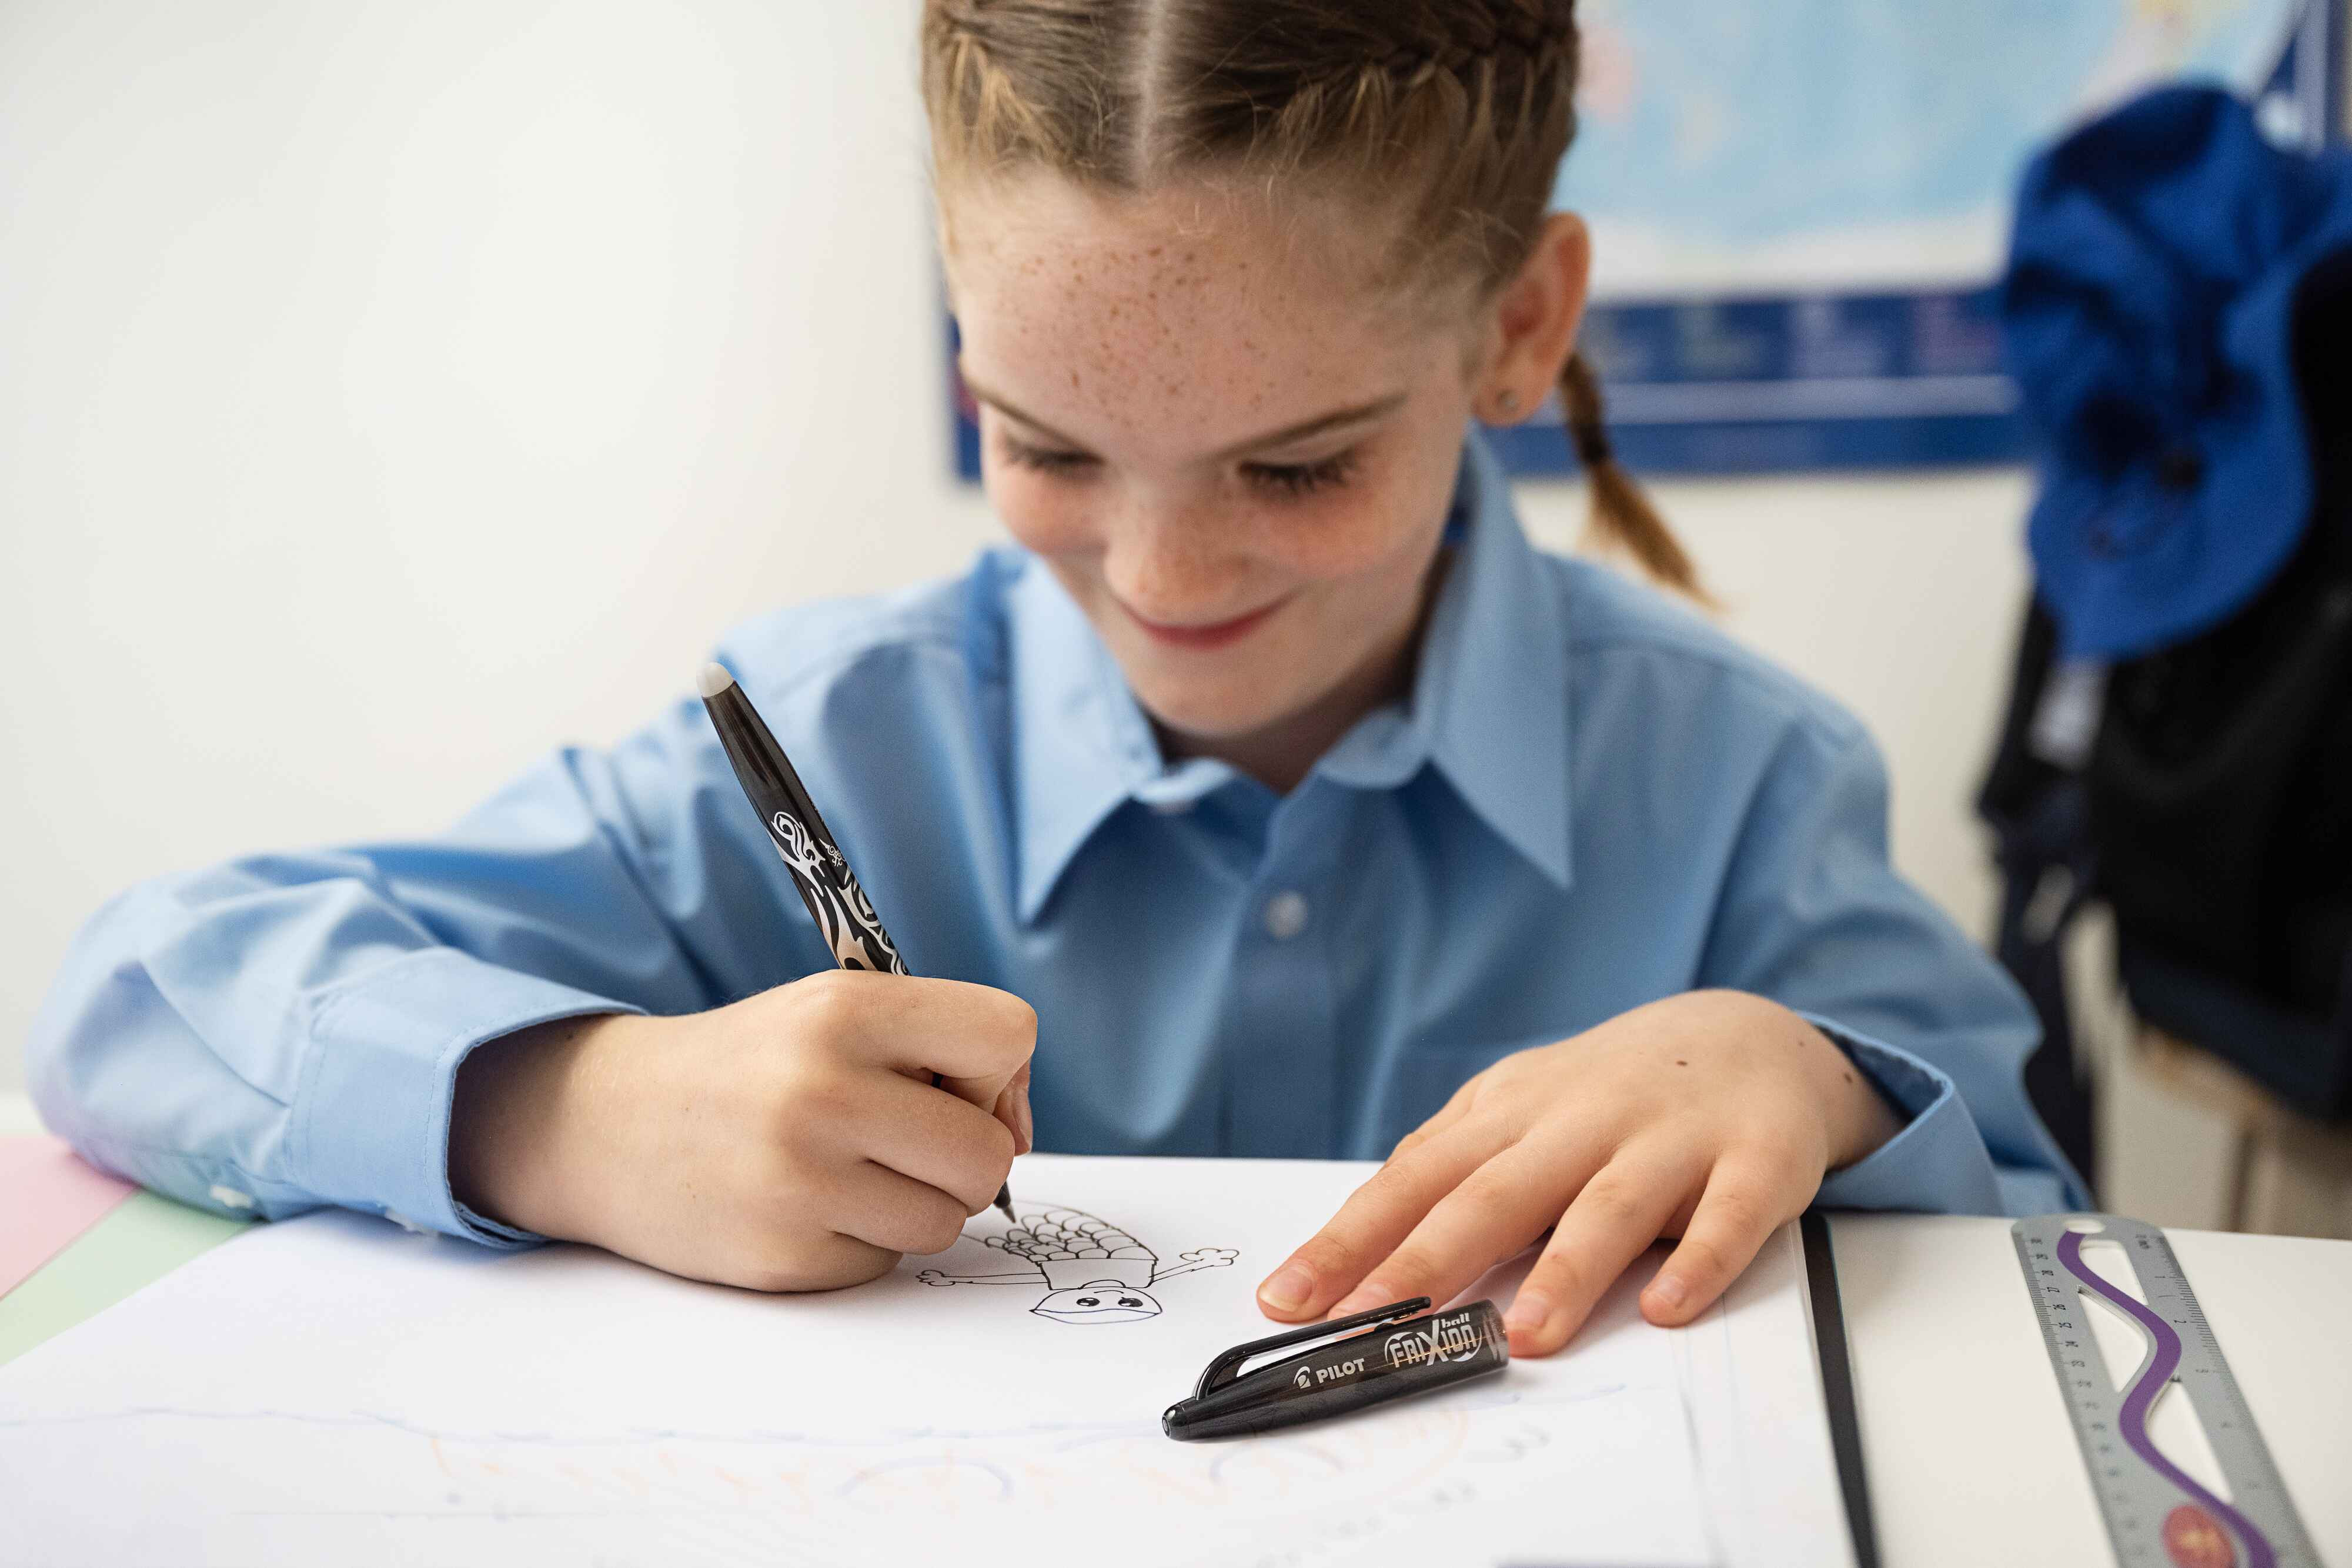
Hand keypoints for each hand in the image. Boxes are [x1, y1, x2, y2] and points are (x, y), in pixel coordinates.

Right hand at [450, 970, 1035, 1291]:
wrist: (610, 1123)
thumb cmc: (756, 1064)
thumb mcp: (836, 1013)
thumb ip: (940, 1051)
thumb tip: (1017, 1137)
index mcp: (845, 1010)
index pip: (1007, 1034)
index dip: (996, 1069)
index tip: (954, 1082)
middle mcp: (822, 1091)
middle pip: (991, 1153)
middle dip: (969, 1155)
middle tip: (910, 1142)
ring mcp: (799, 1182)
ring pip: (947, 1220)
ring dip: (916, 1205)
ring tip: (849, 1170)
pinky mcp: (782, 1259)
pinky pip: (886, 1264)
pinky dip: (862, 1242)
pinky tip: (805, 1206)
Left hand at [1254, 990, 1898, 1355]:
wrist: (1752, 1036)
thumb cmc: (1613, 1092)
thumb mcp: (1520, 1109)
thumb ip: (1449, 1167)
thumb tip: (1355, 1243)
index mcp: (1513, 1111)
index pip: (1417, 1178)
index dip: (1350, 1239)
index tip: (1291, 1299)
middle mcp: (1582, 1120)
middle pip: (1495, 1193)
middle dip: (1426, 1258)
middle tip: (1372, 1323)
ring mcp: (1669, 1141)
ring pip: (1608, 1206)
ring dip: (1565, 1270)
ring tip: (1524, 1335)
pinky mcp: (1755, 1163)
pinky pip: (1728, 1217)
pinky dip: (1699, 1262)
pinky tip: (1668, 1308)